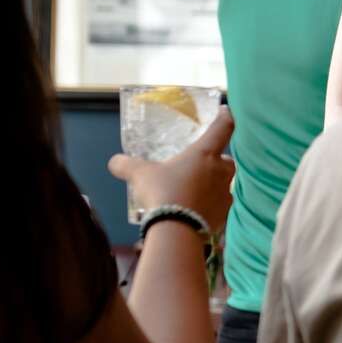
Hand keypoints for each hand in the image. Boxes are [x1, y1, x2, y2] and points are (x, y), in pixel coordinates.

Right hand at [110, 107, 235, 232]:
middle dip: (217, 160)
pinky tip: (196, 209)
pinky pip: (220, 204)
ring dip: (213, 183)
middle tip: (200, 164)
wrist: (177, 230)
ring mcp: (225, 194)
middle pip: (227, 160)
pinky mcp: (225, 214)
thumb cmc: (162, 193)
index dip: (226, 117)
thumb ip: (126, 165)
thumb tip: (114, 162)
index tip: (226, 111)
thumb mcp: (139, 175)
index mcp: (204, 154)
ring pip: (224, 183)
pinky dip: (210, 204)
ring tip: (194, 189)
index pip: (222, 128)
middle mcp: (220, 171)